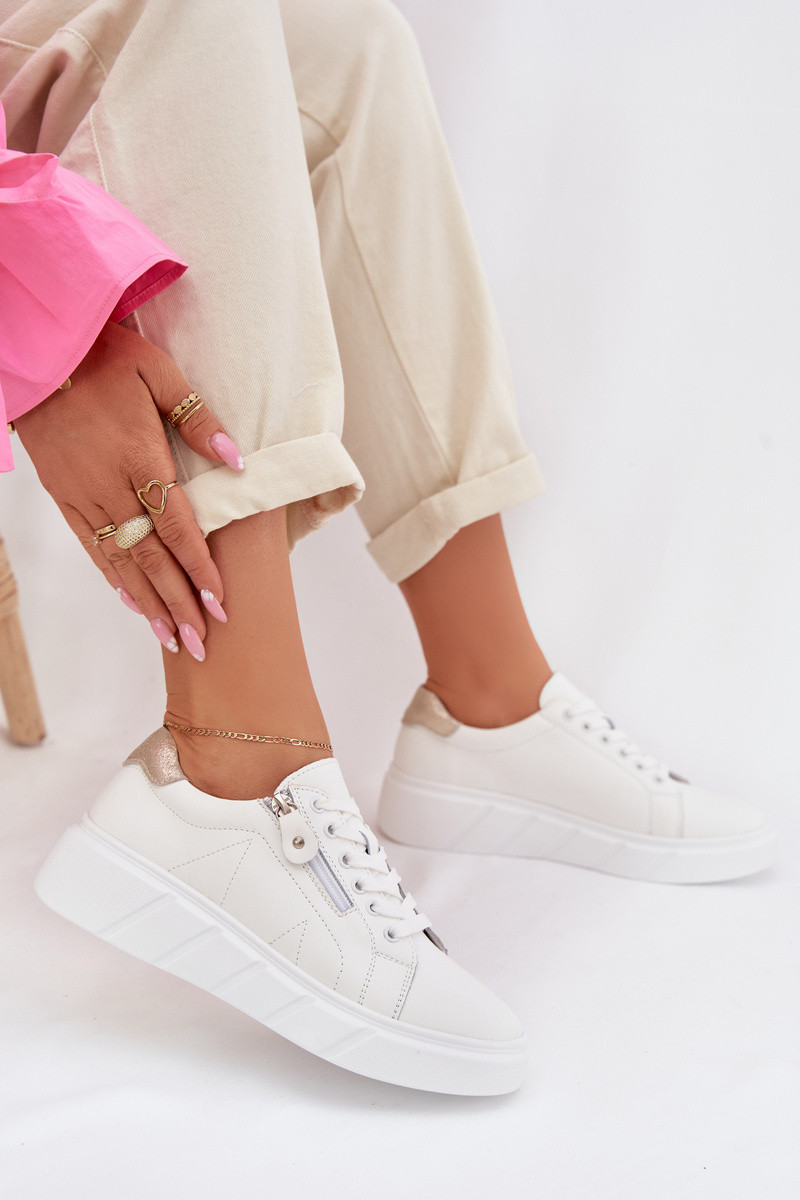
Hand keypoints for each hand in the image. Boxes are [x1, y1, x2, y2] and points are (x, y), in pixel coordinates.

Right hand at [14, 320, 243, 659]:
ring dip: (149, 604)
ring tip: (173, 639)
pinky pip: (91, 547)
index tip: (221, 604)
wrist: (39, 355)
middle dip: (179, 604)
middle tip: (202, 644)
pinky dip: (114, 578)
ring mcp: (82, 496)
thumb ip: (197, 417)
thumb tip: (234, 459)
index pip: (177, 526)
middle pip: (152, 557)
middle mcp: (109, 486)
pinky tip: (134, 603)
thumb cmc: (104, 357)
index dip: (200, 568)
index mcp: (139, 456)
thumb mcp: (157, 370)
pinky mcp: (63, 498)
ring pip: (121, 561)